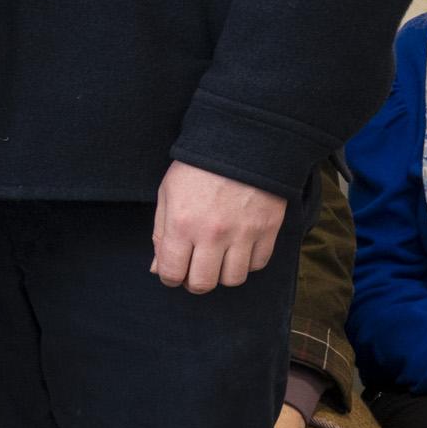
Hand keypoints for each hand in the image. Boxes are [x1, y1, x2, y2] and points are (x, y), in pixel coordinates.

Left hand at [151, 161, 287, 293]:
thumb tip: (158, 268)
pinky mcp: (268, 230)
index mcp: (181, 224)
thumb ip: (160, 234)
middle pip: (203, 283)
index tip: (173, 273)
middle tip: (194, 270)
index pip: (171, 273)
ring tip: (218, 259)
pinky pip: (258, 264)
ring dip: (222, 274)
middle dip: (194, 282)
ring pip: (233, 279)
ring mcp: (243, 233)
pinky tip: (239, 249)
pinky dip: (247, 262)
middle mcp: (212, 234)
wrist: (242, 143)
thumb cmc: (197, 168)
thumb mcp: (167, 195)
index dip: (169, 278)